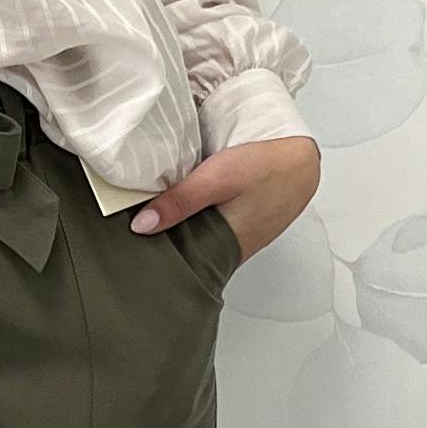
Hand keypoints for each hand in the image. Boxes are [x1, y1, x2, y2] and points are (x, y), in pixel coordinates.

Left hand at [130, 132, 319, 266]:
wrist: (301, 159)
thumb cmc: (264, 168)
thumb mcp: (217, 179)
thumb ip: (180, 201)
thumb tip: (140, 227)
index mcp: (221, 250)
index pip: (178, 267)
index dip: (153, 261)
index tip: (125, 251)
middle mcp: (228, 252)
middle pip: (184, 255)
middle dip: (159, 246)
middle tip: (125, 232)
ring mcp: (234, 240)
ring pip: (195, 241)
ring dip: (176, 230)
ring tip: (143, 217)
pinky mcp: (238, 225)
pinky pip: (206, 229)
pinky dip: (191, 220)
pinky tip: (177, 205)